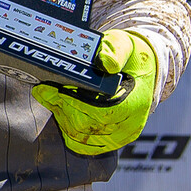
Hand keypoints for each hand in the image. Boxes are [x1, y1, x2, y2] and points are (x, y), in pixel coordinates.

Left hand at [33, 29, 157, 155]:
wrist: (143, 71)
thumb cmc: (130, 58)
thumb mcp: (124, 46)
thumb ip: (115, 52)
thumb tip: (107, 62)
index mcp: (134, 103)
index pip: (99, 111)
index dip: (72, 101)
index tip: (52, 88)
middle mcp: (128, 125)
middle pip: (84, 126)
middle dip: (61, 107)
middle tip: (47, 90)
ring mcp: (118, 137)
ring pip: (78, 137)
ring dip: (60, 117)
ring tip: (52, 97)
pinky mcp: (109, 142)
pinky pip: (81, 145)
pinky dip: (66, 129)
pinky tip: (60, 111)